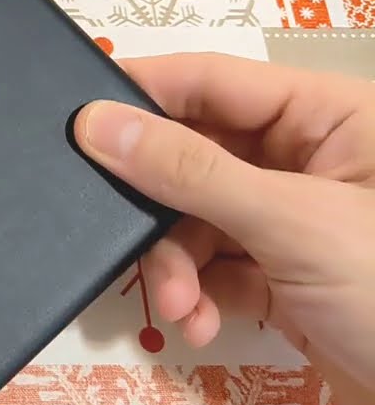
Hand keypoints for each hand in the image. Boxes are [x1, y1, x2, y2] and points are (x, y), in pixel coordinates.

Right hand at [74, 53, 374, 404]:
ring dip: (173, 264)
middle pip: (193, 154)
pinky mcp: (282, 275)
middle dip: (158, 207)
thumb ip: (191, 171)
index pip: (213, 82)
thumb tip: (97, 124)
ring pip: (194, 217)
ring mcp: (293, 219)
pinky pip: (212, 266)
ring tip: (179, 305)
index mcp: (327, 116)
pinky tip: (200, 323)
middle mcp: (307, 158)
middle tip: (123, 237)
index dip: (144, 95)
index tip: (77, 118)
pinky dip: (196, 294)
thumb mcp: (292, 223)